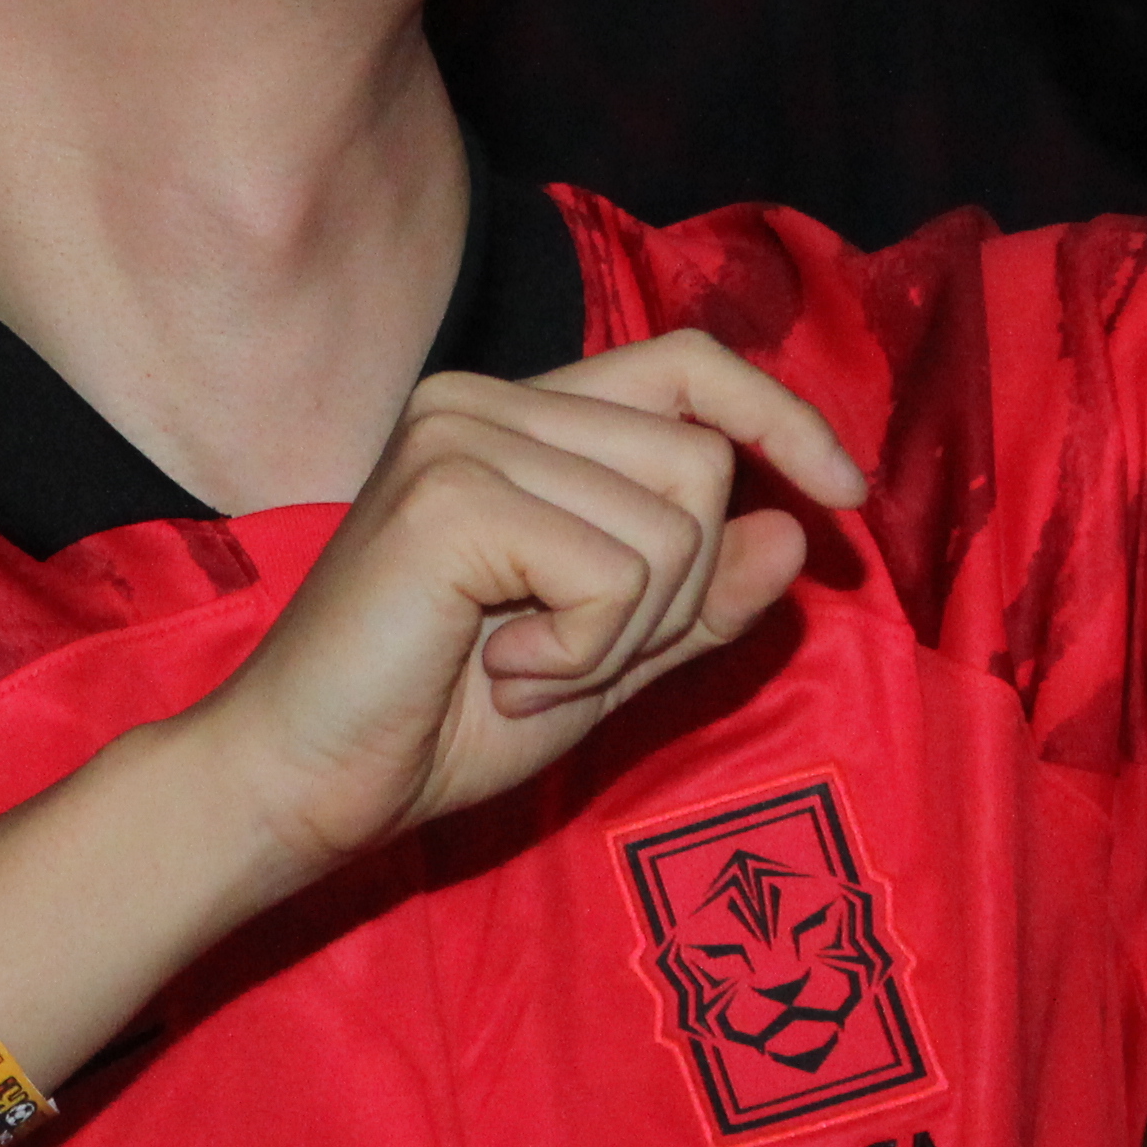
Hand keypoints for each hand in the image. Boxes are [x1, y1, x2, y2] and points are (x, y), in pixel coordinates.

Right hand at [193, 332, 864, 885]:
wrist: (301, 783)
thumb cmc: (433, 725)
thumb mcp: (602, 663)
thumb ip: (694, 600)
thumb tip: (790, 530)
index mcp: (513, 418)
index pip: (684, 363)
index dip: (779, 415)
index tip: (845, 495)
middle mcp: (483, 400)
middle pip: (698, 461)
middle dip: (676, 593)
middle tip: (565, 656)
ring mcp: (461, 436)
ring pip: (673, 522)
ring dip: (624, 634)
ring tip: (519, 665)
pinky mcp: (450, 497)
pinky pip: (617, 575)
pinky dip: (585, 654)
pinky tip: (496, 669)